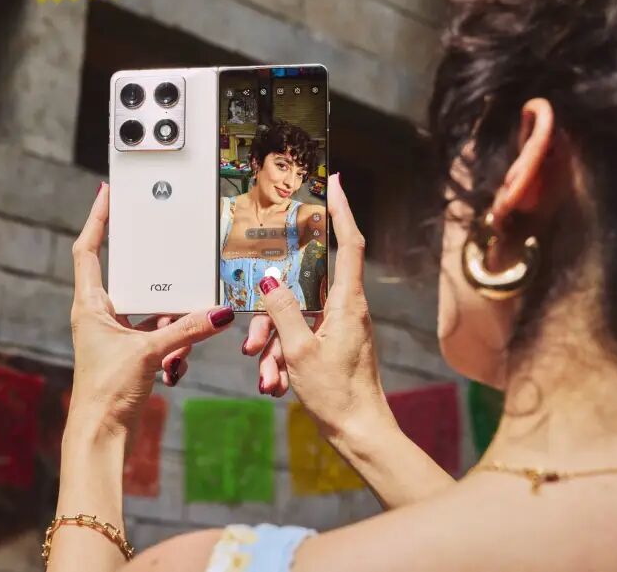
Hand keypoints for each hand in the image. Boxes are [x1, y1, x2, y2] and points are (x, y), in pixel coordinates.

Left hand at [68, 183, 234, 433]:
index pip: (89, 249)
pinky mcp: (128, 353)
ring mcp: (113, 334)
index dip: (97, 219)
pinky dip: (171, 344)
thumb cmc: (105, 393)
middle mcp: (98, 315)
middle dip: (154, 281)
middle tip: (167, 258)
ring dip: (169, 324)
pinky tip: (176, 365)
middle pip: (128, 279)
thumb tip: (220, 313)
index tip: (108, 194)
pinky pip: (156, 335)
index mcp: (89, 305)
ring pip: (148, 312)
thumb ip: (186, 329)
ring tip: (173, 351)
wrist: (100, 436)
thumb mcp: (148, 352)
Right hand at [243, 174, 389, 441]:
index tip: (335, 183)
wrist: (360, 433)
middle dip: (274, 309)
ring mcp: (341, 326)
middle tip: (256, 338)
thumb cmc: (338, 395)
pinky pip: (301, 336)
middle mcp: (348, 309)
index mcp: (348, 303)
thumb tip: (269, 281)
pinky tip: (275, 381)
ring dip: (276, 343)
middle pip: (305, 288)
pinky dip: (285, 355)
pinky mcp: (334, 343)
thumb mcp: (300, 352)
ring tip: (266, 373)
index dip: (342, 210)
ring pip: (297, 317)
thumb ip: (282, 312)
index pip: (349, 243)